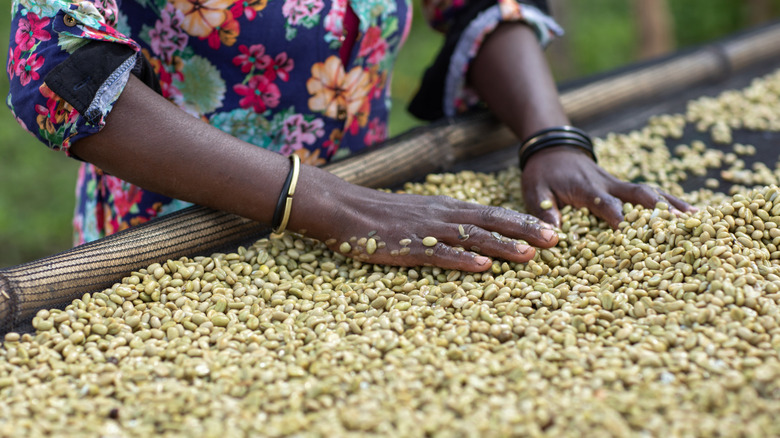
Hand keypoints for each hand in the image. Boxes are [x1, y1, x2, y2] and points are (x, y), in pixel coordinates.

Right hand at [290, 168, 558, 271]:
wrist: (344, 209)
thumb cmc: (380, 214)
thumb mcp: (418, 213)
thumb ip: (443, 223)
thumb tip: (469, 237)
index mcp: (446, 208)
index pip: (491, 214)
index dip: (521, 222)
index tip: (549, 229)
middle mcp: (443, 215)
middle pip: (490, 222)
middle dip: (524, 231)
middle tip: (554, 241)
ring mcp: (427, 230)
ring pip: (472, 238)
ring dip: (502, 246)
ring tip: (530, 254)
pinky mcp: (409, 247)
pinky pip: (440, 254)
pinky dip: (463, 261)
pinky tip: (484, 268)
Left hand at [521, 146, 694, 228]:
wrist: (553, 149)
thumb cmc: (543, 174)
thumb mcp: (535, 191)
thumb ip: (544, 210)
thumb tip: (554, 235)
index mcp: (587, 189)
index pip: (605, 204)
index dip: (618, 217)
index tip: (631, 233)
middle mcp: (609, 185)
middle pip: (639, 195)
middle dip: (660, 209)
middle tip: (683, 223)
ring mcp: (619, 185)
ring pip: (651, 193)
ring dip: (674, 204)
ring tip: (699, 218)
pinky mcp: (624, 187)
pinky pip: (650, 195)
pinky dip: (671, 203)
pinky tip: (693, 214)